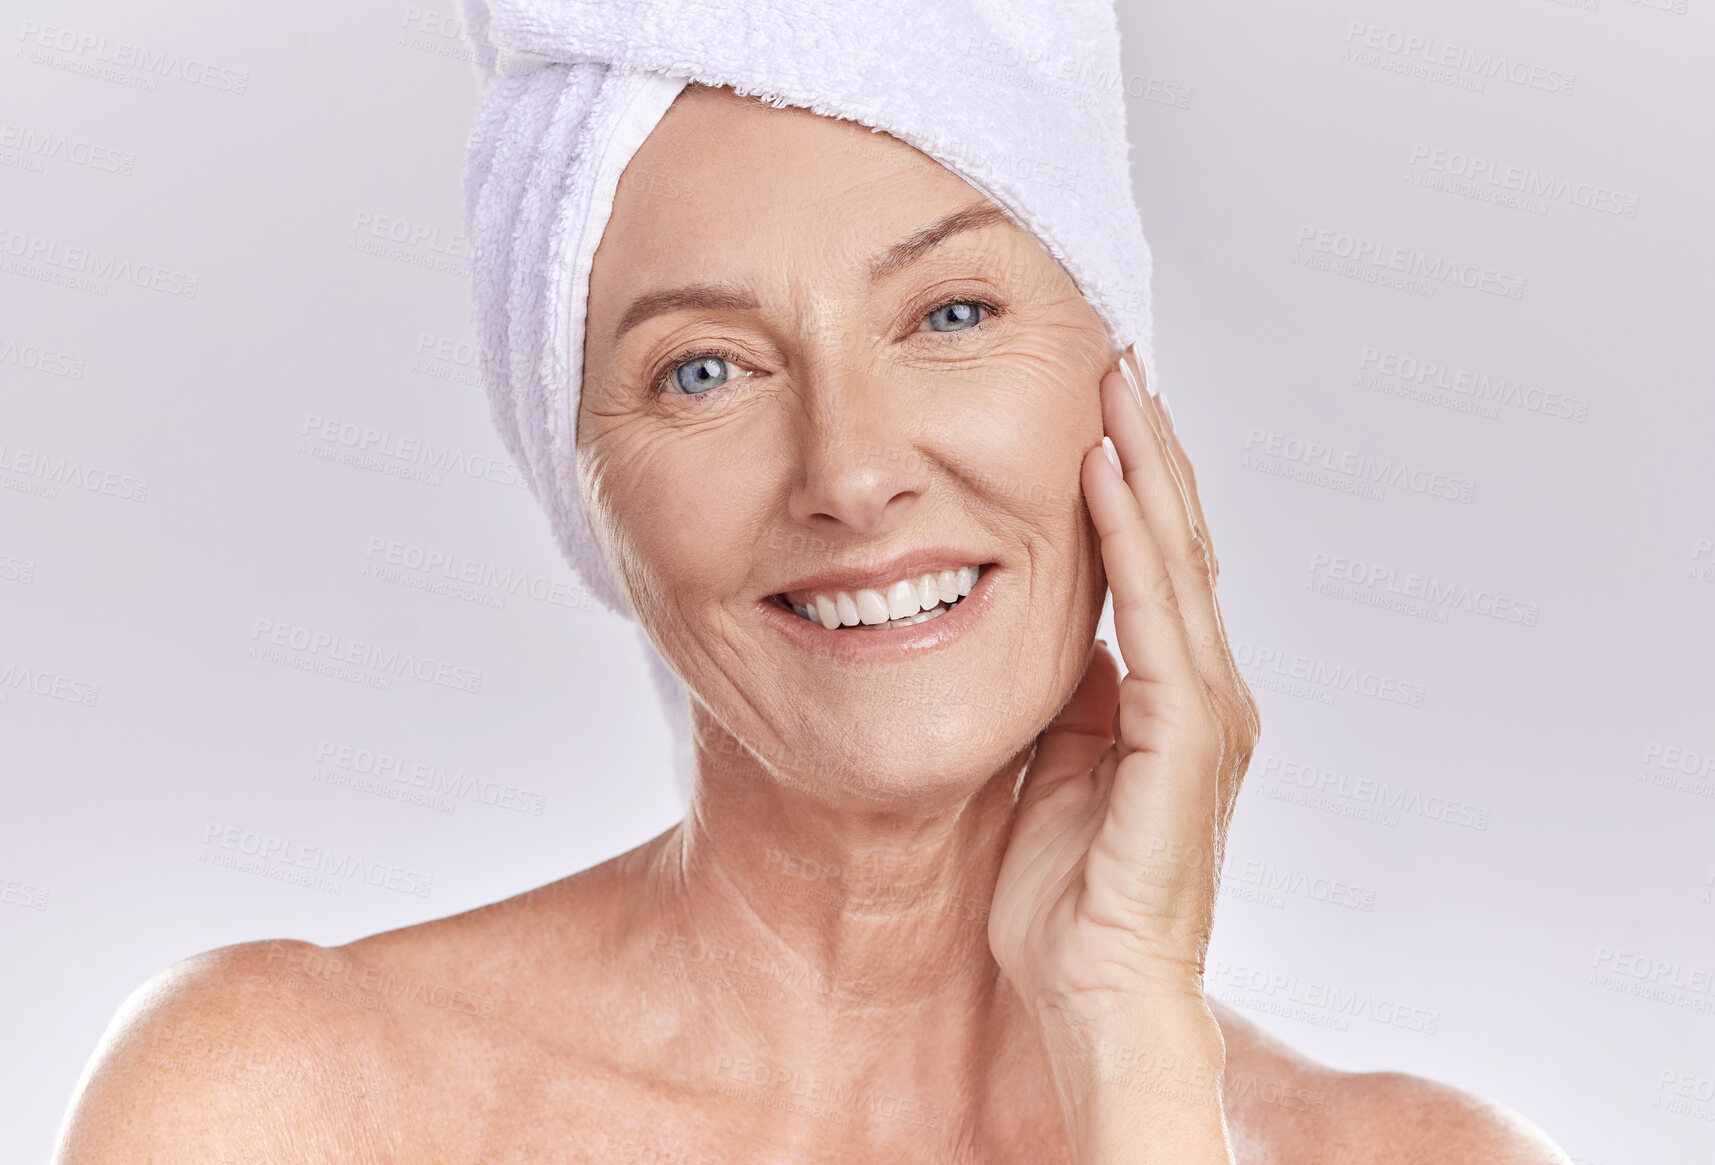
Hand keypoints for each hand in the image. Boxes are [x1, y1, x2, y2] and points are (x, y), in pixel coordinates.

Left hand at [989, 349, 1259, 1029]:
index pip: (1157, 564)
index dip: (1133, 482)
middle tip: (1117, 358)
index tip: (1102, 405)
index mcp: (1172, 698)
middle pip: (1179, 543)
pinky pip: (1155, 616)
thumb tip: (1044, 626)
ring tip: (1118, 383)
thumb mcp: (1055, 765)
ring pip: (1177, 559)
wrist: (1094, 993)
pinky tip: (1104, 474)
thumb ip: (1066, 693)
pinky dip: (1131, 539)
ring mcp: (1204, 712)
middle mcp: (1204, 692)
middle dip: (1147, 447)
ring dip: (1146, 465)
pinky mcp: (1185, 738)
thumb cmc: (1066, 895)